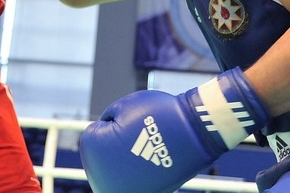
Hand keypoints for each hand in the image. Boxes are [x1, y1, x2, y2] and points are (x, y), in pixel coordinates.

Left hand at [79, 67, 268, 192]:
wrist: (195, 131)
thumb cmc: (159, 114)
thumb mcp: (123, 105)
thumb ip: (105, 122)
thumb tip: (102, 139)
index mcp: (93, 151)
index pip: (94, 135)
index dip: (114, 123)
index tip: (134, 123)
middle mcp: (102, 178)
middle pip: (103, 155)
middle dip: (117, 143)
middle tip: (142, 137)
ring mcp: (122, 192)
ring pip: (116, 170)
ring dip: (127, 160)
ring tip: (149, 150)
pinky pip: (133, 181)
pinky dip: (140, 172)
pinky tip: (152, 163)